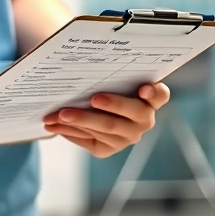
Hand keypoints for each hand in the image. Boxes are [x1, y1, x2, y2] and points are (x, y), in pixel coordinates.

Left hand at [41, 83, 169, 157]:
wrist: (96, 110)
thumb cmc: (108, 87)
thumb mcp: (115, 79)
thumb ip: (115, 76)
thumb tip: (90, 66)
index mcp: (151, 100)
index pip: (160, 95)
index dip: (154, 92)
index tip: (144, 89)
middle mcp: (143, 121)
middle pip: (131, 113)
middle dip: (112, 105)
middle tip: (94, 99)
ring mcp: (126, 137)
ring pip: (103, 129)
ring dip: (79, 120)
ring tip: (58, 114)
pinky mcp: (108, 149)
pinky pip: (88, 140)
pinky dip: (69, 132)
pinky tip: (54, 126)